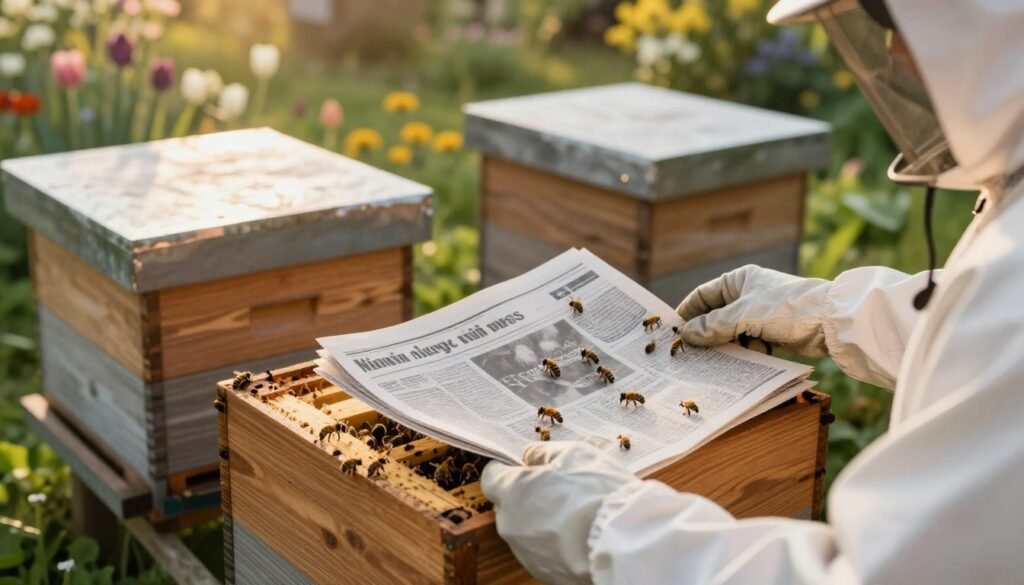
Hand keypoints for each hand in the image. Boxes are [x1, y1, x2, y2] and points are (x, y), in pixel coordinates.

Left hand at [481, 442, 640, 584]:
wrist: (621, 543)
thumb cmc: (597, 492)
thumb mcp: (574, 454)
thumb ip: (543, 453)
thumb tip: (531, 457)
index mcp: (512, 491)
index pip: (491, 477)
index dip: (508, 469)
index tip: (527, 467)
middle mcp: (510, 524)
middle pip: (509, 504)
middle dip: (527, 495)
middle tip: (559, 488)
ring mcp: (525, 552)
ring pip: (525, 529)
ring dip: (541, 520)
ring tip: (575, 513)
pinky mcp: (543, 572)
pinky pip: (541, 550)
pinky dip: (554, 542)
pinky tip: (579, 534)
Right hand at [676, 265, 831, 356]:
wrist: (832, 322)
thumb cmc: (788, 307)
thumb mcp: (745, 314)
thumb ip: (714, 325)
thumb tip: (687, 335)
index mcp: (739, 280)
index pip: (703, 296)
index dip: (688, 313)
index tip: (674, 332)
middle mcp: (748, 295)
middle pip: (716, 317)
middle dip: (706, 335)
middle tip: (691, 353)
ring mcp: (760, 315)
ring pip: (732, 334)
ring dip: (728, 347)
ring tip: (718, 361)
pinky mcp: (772, 333)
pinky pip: (749, 345)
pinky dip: (747, 353)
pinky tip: (745, 361)